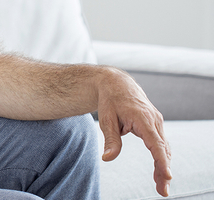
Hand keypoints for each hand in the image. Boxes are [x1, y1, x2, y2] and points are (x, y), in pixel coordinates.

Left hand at [97, 67, 171, 196]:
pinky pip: (160, 144)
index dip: (161, 160)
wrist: (116, 83)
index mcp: (142, 118)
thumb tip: (107, 158)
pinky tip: (158, 172)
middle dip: (164, 170)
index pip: (155, 143)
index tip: (167, 175)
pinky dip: (161, 158)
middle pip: (163, 149)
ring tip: (160, 186)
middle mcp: (154, 120)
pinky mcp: (155, 124)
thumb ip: (111, 140)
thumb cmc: (110, 101)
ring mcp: (157, 122)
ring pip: (164, 148)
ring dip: (163, 166)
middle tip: (162, 191)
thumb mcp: (106, 119)